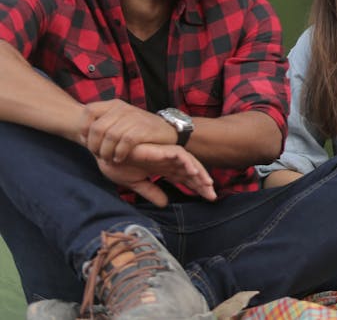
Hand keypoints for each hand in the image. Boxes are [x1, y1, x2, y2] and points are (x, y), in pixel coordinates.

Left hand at [83, 100, 176, 162]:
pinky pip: (125, 142)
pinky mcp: (144, 129)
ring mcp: (134, 118)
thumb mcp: (120, 120)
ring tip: (109, 159)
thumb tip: (82, 136)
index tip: (86, 141)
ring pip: (110, 136)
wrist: (168, 131)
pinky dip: (119, 153)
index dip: (83, 127)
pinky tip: (119, 158)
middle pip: (97, 127)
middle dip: (94, 145)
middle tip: (98, 155)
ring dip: (106, 152)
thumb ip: (103, 124)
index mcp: (114, 105)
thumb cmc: (140, 129)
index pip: (89, 111)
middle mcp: (123, 108)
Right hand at [96, 142, 215, 206]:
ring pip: (189, 163)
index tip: (207, 198)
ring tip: (207, 185)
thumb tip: (165, 204)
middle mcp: (168, 162)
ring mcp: (165, 155)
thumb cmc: (118, 165)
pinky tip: (193, 172)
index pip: (185, 180)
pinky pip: (179, 154)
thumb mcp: (136, 183)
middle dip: (202, 184)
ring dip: (199, 173)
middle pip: (191, 173)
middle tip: (212, 196)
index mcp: (163, 169)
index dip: (196, 188)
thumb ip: (151, 192)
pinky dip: (187, 162)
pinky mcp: (161, 149)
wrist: (106, 154)